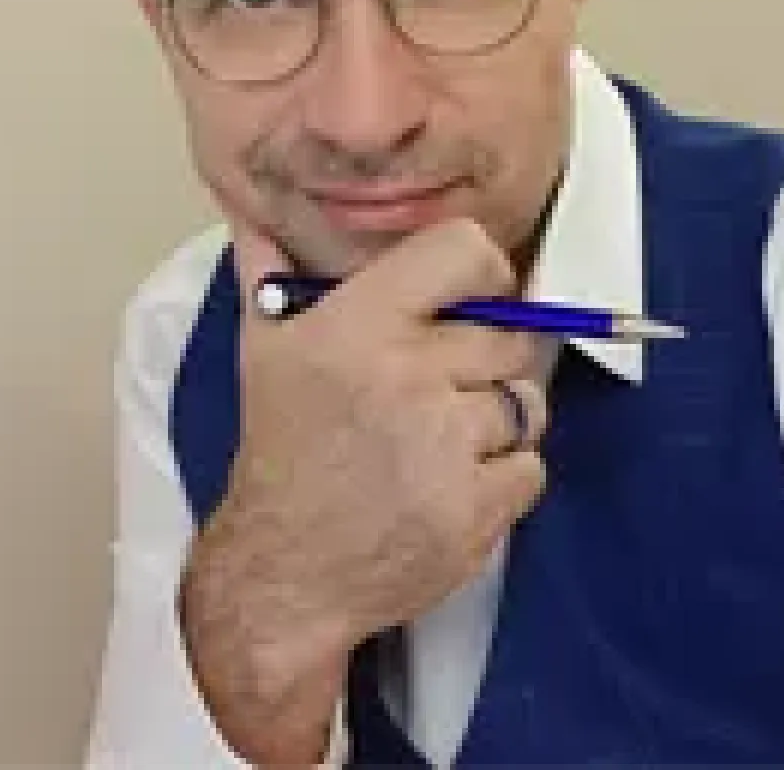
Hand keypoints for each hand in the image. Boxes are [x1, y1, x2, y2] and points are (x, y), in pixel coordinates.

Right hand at [182, 213, 548, 764]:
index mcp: (358, 325)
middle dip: (486, 360)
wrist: (281, 571)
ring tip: (442, 440)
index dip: (484, 272)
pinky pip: (531, 467)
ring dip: (497, 421)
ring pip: (526, 403)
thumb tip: (251, 213)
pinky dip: (504, 477)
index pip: (466, 251)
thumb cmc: (281, 451)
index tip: (476, 296)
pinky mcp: (472, 510)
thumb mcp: (265, 350)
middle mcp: (405, 377)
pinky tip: (451, 484)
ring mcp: (444, 447)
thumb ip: (269, 271)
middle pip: (510, 335)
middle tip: (444, 386)